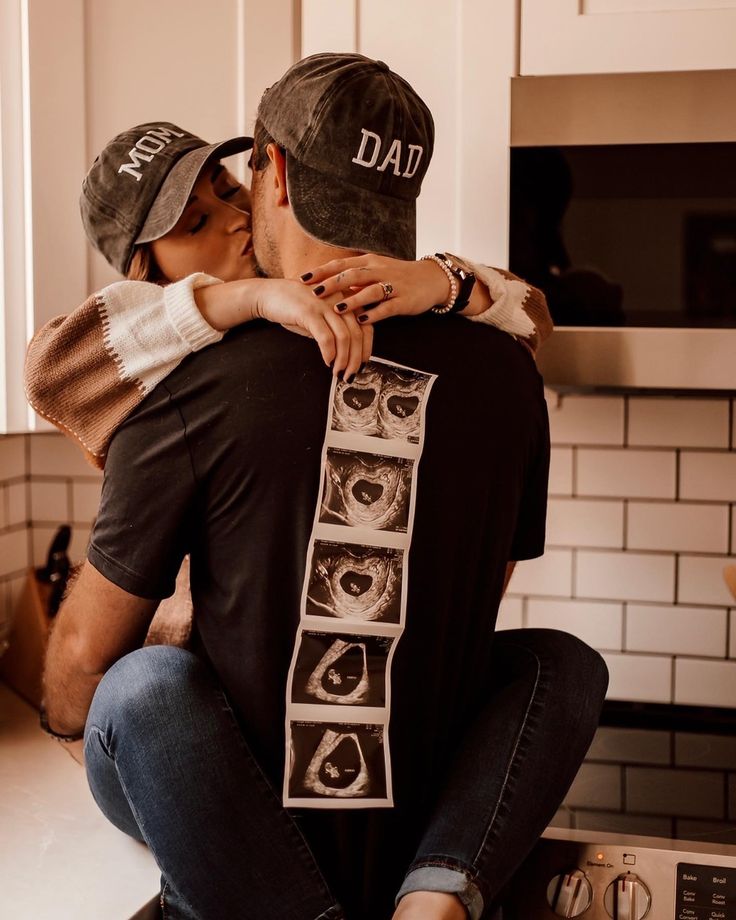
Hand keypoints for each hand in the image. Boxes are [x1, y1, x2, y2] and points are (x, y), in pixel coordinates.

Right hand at [255, 278, 371, 378]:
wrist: (268, 294)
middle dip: (355, 360)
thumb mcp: (322, 316)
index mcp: (346, 300)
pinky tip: (327, 361)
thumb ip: (337, 328)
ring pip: (344, 337)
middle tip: (349, 375)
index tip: (361, 366)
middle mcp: (340, 299)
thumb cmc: (296, 308)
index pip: (367, 327)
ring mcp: (325, 304)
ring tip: (337, 373)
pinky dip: (329, 353)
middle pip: (358, 334)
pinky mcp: (309, 311)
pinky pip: (326, 336)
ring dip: (343, 360)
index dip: (367, 349)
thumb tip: (351, 354)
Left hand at [301, 254, 450, 324]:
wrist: (431, 279)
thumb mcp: (375, 272)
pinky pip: (387, 307)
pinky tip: (361, 320)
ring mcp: (393, 285)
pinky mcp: (404, 301)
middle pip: (352, 275)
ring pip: (370, 290)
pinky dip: (373, 313)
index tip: (302, 279)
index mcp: (369, 262)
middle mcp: (379, 271)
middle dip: (332, 284)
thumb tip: (327, 286)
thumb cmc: (398, 277)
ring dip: (352, 299)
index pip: (341, 264)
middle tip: (314, 293)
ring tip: (336, 308)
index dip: (322, 271)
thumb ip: (354, 279)